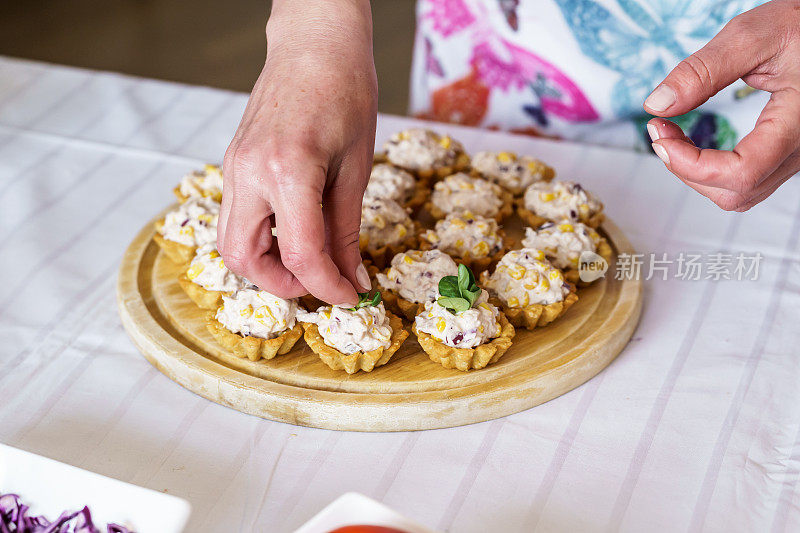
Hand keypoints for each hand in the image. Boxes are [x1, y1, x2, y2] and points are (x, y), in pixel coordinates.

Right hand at [217, 0, 376, 305]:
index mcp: (287, 172)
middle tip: (320, 283)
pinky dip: (261, 239)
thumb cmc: (346, 93)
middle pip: (244, 258)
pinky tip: (294, 232)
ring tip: (309, 261)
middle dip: (282, 284)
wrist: (314, 44)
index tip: (351, 296)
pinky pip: (236, 217)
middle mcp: (248, 174)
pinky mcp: (233, 164)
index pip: (300, 256)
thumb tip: (352, 279)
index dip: (328, 288)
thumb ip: (347, 230)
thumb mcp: (356, 168)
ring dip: (266, 265)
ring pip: (231, 242)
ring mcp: (234, 168)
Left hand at [644, 0, 799, 210]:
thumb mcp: (752, 36)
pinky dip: (710, 170)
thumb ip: (703, 70)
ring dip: (694, 172)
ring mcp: (793, 156)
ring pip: (739, 193)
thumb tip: (657, 104)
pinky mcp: (783, 154)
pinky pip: (744, 180)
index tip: (659, 134)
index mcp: (798, 122)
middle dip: (686, 168)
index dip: (690, 165)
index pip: (742, 171)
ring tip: (672, 134)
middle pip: (736, 192)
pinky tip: (692, 143)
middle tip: (660, 130)